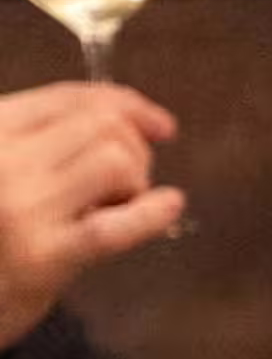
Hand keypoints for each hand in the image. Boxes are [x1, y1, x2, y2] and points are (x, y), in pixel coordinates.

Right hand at [0, 83, 184, 348]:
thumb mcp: (5, 168)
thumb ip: (53, 140)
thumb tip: (155, 123)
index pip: (69, 99)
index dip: (127, 105)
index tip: (160, 125)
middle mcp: (0, 161)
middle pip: (101, 125)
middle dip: (134, 149)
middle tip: (127, 185)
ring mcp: (18, 209)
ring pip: (115, 162)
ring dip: (134, 183)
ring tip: (113, 208)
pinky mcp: (41, 259)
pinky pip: (113, 227)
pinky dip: (151, 213)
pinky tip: (168, 206)